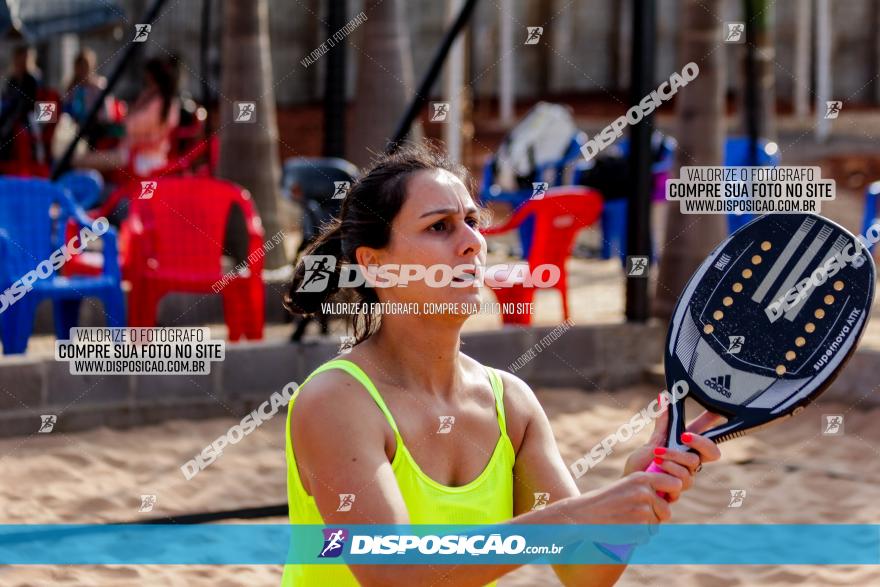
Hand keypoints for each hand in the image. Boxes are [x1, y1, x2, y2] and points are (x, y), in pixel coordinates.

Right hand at [562, 471, 682, 525]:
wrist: (584, 514)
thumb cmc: (605, 501)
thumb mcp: (626, 486)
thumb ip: (647, 488)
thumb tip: (670, 495)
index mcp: (641, 478)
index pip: (675, 483)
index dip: (672, 494)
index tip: (664, 498)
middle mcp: (644, 492)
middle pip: (667, 509)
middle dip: (656, 516)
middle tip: (635, 514)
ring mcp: (643, 510)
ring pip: (657, 524)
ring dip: (645, 527)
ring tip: (626, 520)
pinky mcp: (639, 527)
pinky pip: (647, 536)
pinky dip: (637, 536)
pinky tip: (622, 528)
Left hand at [623, 393, 722, 500]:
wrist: (629, 486)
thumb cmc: (640, 466)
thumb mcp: (652, 442)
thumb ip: (662, 424)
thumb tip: (663, 398)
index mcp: (686, 450)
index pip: (707, 437)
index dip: (716, 425)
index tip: (716, 411)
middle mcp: (689, 464)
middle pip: (712, 452)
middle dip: (699, 442)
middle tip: (684, 436)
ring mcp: (686, 478)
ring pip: (693, 463)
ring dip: (674, 456)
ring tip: (657, 456)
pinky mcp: (678, 491)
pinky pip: (683, 479)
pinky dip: (668, 470)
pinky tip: (657, 468)